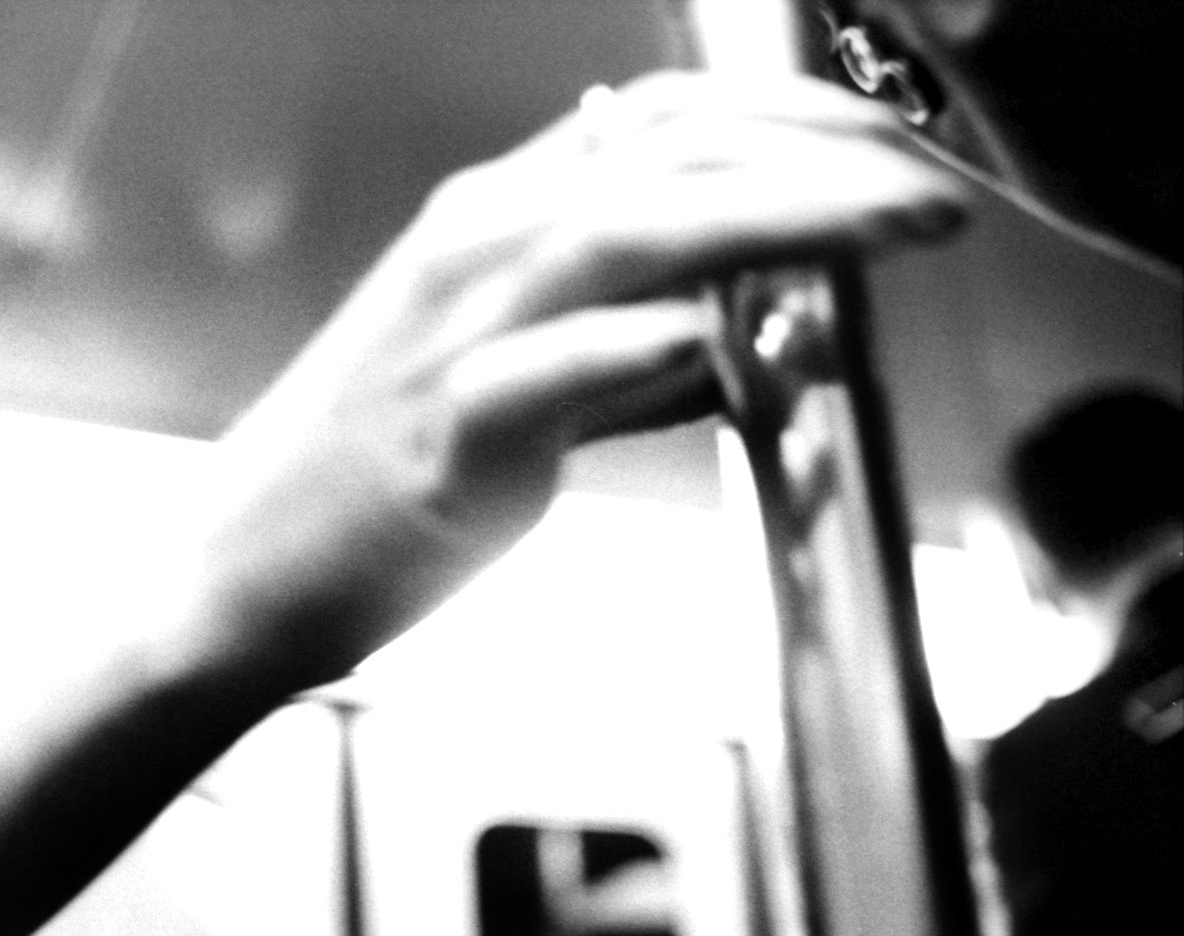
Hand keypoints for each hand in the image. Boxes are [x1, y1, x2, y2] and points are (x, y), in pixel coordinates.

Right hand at [183, 71, 975, 679]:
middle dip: (825, 161)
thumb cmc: (393, 478)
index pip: (671, 120)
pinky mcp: (446, 434)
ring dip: (776, 217)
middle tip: (938, 198)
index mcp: (504, 216)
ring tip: (885, 229)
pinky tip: (715, 343)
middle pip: (675, 157)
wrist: (245, 572)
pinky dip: (636, 348)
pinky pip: (551, 371)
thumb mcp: (532, 380)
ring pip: (631, 231)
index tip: (902, 144)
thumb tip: (766, 325)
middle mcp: (483, 243)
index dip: (799, 116)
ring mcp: (460, 331)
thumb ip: (645, 346)